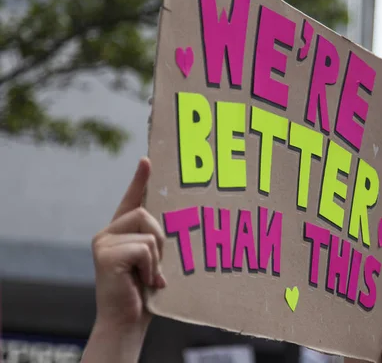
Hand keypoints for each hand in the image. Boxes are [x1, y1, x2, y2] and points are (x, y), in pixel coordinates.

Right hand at [82, 158, 165, 362]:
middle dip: (161, 240)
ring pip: (148, 230)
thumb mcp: (155, 260)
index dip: (140, 179)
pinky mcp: (105, 254)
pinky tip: (145, 282)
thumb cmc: (145, 292)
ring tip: (150, 276)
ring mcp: (104, 242)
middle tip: (156, 267)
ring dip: (158, 257)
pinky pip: (144, 248)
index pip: (132, 199)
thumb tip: (177, 220)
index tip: (148, 160)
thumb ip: (157, 240)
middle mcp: (108, 232)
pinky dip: (152, 267)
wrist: (127, 322)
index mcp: (121, 232)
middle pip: (147, 214)